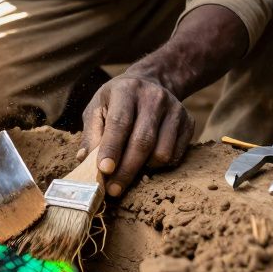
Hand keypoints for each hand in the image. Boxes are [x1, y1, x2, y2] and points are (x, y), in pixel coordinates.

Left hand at [80, 74, 193, 196]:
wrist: (151, 82)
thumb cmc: (117, 101)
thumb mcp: (98, 107)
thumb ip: (91, 133)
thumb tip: (84, 160)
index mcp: (127, 90)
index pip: (120, 122)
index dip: (112, 148)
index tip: (104, 170)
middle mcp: (154, 97)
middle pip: (142, 141)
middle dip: (126, 170)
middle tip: (113, 190)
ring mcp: (174, 109)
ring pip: (162, 152)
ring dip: (144, 169)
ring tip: (130, 168)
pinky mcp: (188, 121)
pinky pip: (175, 155)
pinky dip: (160, 165)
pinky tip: (147, 160)